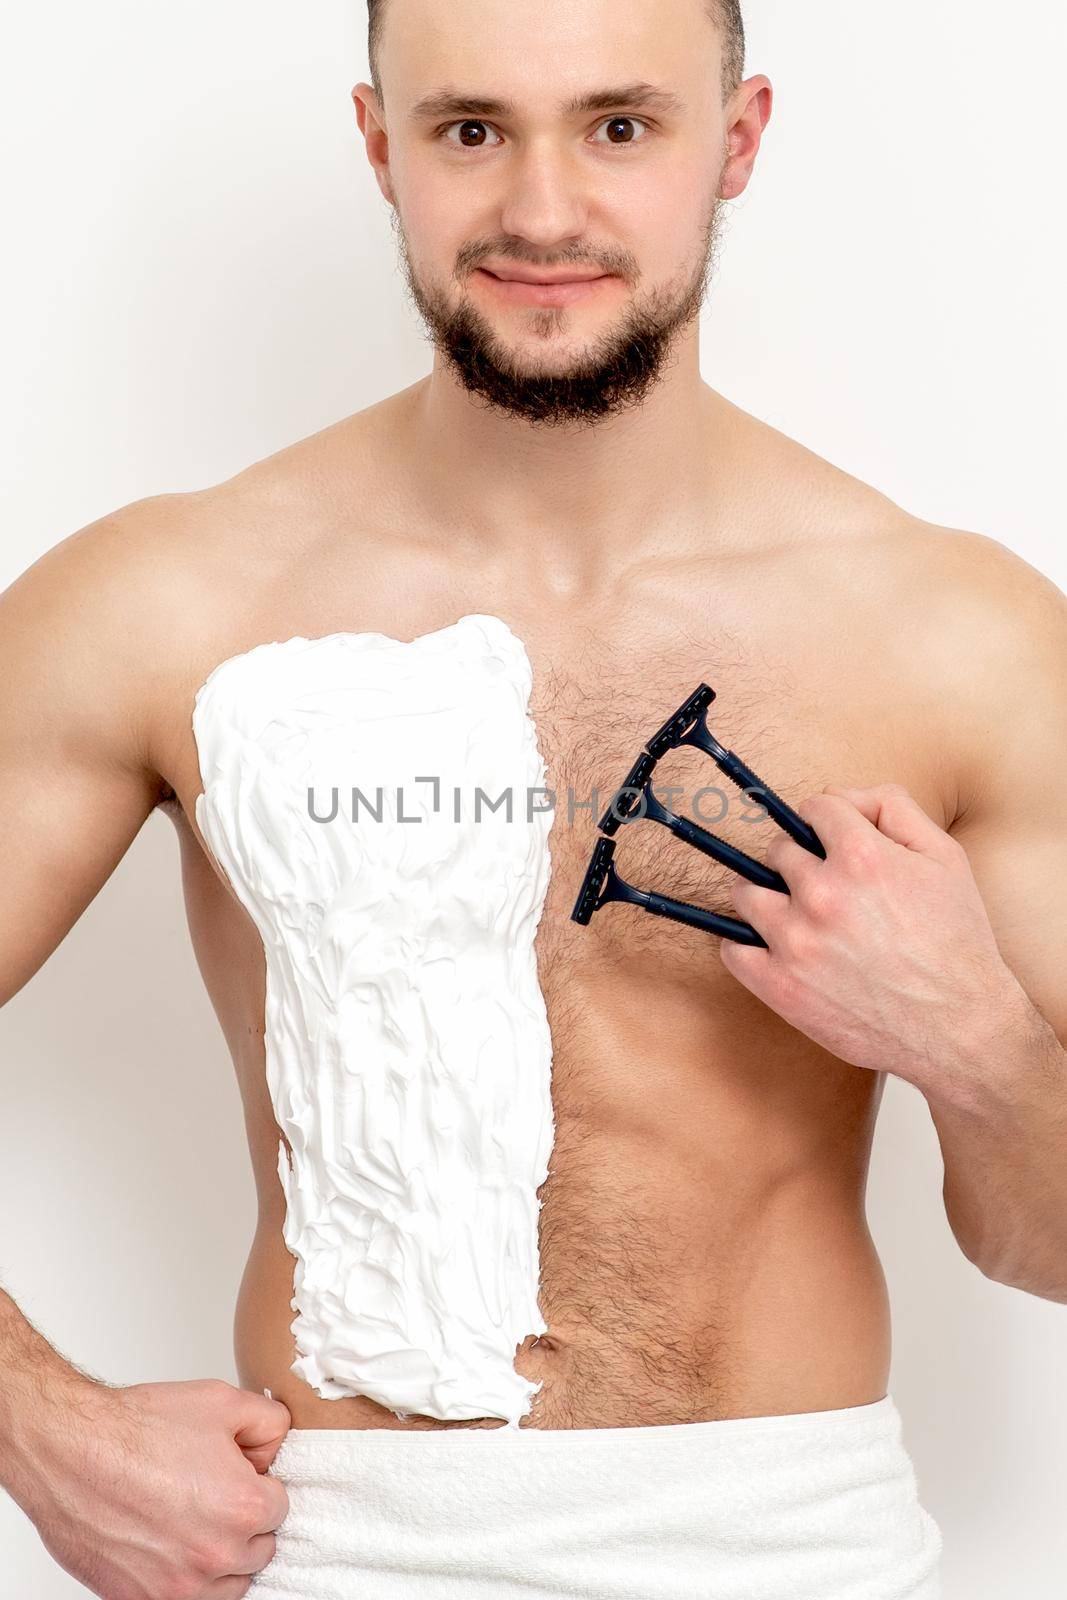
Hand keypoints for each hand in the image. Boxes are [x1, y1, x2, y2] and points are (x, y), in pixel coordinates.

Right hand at [12, 1375, 291, 1599]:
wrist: (70, 1452)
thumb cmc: (136, 1428)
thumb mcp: (222, 1401)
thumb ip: (270, 1424)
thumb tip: (279, 1448)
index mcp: (244, 1507)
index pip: (280, 1507)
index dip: (258, 1484)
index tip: (235, 1475)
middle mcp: (216, 1556)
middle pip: (258, 1549)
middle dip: (242, 1522)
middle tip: (209, 1494)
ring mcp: (179, 1588)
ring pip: (228, 1585)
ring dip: (218, 1558)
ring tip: (188, 1520)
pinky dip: (184, 1579)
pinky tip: (166, 1544)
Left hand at [719, 782, 1027, 1094]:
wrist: (959, 1028)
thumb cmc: (956, 941)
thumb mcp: (945, 858)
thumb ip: (894, 808)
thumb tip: (843, 796)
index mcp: (863, 857)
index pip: (815, 808)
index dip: (827, 820)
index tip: (830, 839)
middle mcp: (823, 895)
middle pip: (778, 850)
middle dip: (799, 861)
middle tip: (822, 885)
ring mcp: (796, 943)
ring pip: (745, 893)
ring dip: (766, 897)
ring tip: (792, 913)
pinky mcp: (780, 987)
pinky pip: (732, 950)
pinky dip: (746, 946)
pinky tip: (772, 948)